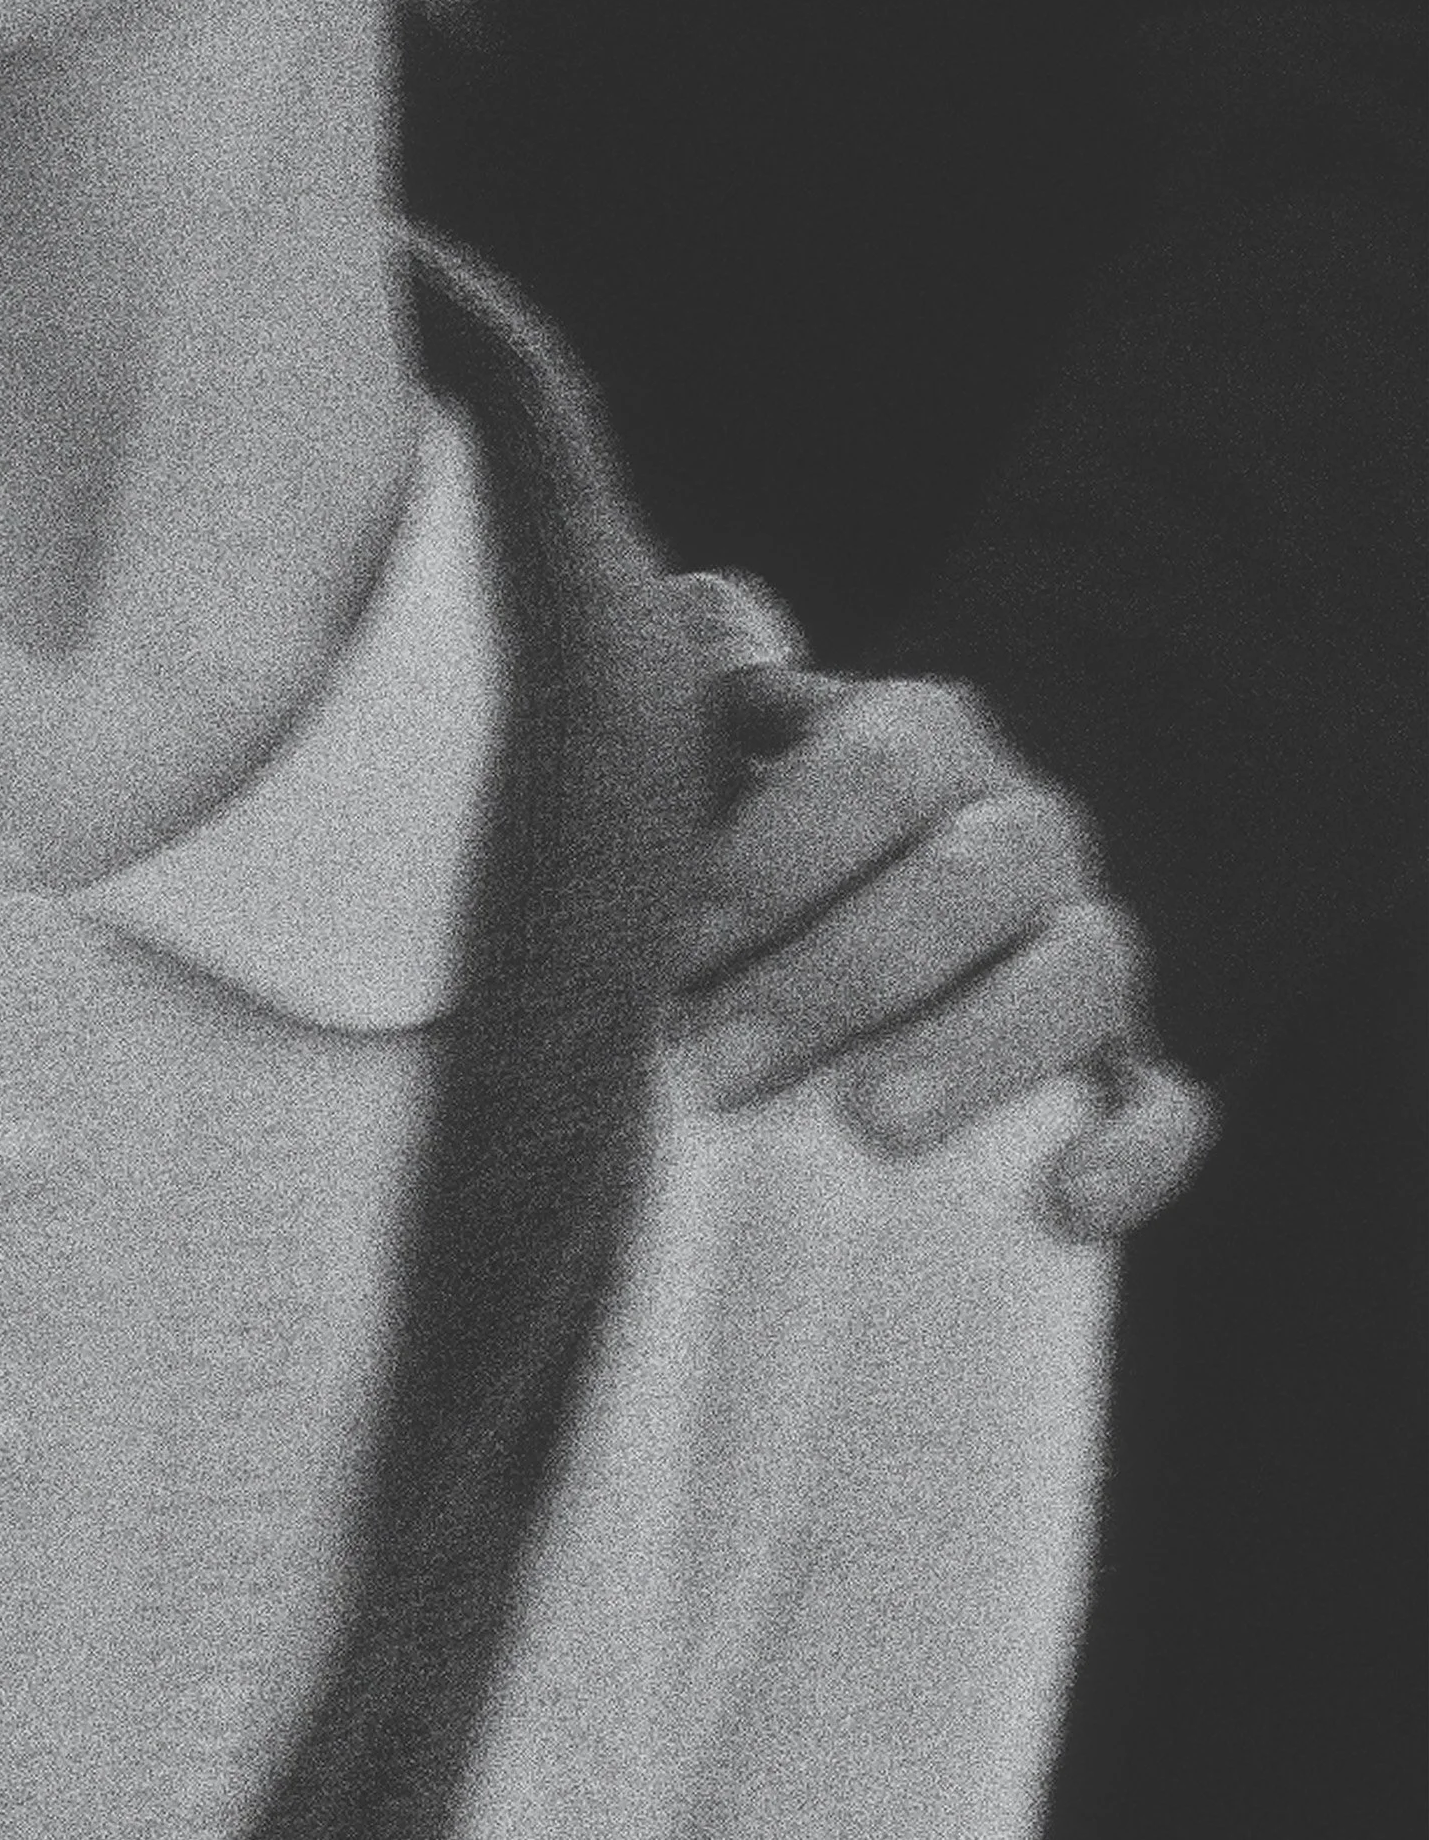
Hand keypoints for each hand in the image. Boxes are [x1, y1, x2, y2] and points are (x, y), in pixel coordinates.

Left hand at [677, 660, 1218, 1238]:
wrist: (859, 944)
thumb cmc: (754, 868)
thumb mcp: (717, 781)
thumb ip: (690, 734)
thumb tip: (685, 634)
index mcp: (922, 739)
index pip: (871, 766)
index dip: (772, 854)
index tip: (674, 949)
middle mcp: (1020, 828)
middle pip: (958, 880)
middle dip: (833, 976)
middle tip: (717, 1070)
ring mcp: (1086, 946)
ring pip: (1071, 978)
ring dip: (972, 1050)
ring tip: (873, 1126)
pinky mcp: (1129, 1067)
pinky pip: (1165, 1104)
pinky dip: (1130, 1151)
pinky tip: (1067, 1205)